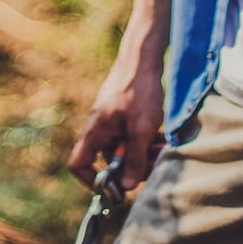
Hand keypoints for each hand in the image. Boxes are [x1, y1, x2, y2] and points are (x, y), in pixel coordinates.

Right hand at [68, 0, 169, 188]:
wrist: (144, 56)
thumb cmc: (139, 90)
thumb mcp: (141, 129)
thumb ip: (133, 159)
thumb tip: (125, 187)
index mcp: (96, 131)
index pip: (79, 163)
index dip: (90, 179)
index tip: (112, 187)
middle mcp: (100, 127)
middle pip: (108, 159)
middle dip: (131, 166)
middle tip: (153, 163)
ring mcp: (112, 119)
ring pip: (124, 147)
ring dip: (143, 153)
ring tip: (162, 147)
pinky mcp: (124, 112)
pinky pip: (132, 134)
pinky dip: (145, 139)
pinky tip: (162, 137)